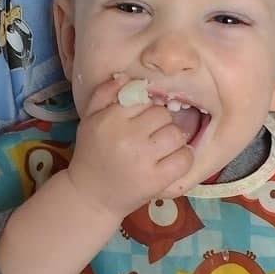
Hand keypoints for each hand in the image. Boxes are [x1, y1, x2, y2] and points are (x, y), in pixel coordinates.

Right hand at [66, 76, 193, 217]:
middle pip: (162, 115)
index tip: (141, 120)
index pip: (144, 98)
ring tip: (161, 148)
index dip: (146, 108)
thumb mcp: (89, 119)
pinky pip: (185, 158)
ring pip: (177, 134)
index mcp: (109, 119)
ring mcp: (143, 159)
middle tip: (151, 136)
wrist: (90, 196)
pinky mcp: (156, 180)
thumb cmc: (92, 154)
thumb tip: (127, 77)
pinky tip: (171, 161)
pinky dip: (183, 158)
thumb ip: (104, 94)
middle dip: (160, 124)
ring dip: (173, 140)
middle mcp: (126, 137)